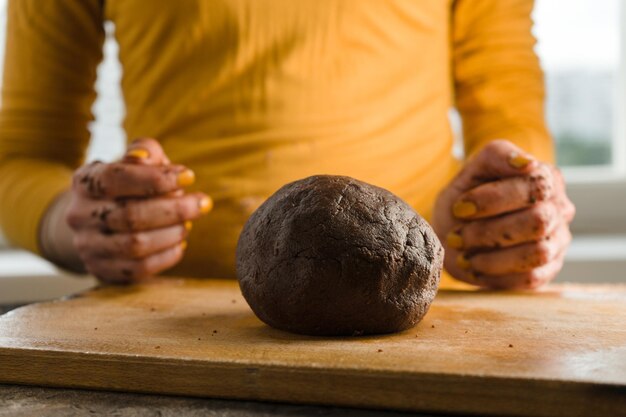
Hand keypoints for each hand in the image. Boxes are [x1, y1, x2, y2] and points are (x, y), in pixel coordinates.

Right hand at [66, 138, 211, 283]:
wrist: (98, 223)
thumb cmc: (128, 186)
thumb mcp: (135, 162)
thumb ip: (145, 152)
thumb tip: (144, 155)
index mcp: (85, 182)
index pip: (116, 178)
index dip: (156, 178)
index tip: (189, 177)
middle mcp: (80, 215)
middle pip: (130, 214)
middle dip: (174, 209)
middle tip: (203, 203)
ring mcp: (88, 246)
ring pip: (135, 245)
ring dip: (171, 233)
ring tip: (189, 224)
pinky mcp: (102, 270)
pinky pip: (139, 269)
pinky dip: (166, 256)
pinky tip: (179, 243)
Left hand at [432, 140, 574, 289]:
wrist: (452, 232)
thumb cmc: (465, 198)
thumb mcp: (472, 171)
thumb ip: (497, 156)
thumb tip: (527, 163)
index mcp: (547, 179)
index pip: (534, 187)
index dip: (493, 199)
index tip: (459, 207)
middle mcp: (559, 210)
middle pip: (538, 221)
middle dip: (488, 231)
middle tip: (456, 236)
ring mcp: (557, 243)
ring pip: (536, 253)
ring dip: (491, 257)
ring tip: (463, 254)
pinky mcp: (547, 271)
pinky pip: (530, 279)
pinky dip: (495, 274)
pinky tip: (475, 267)